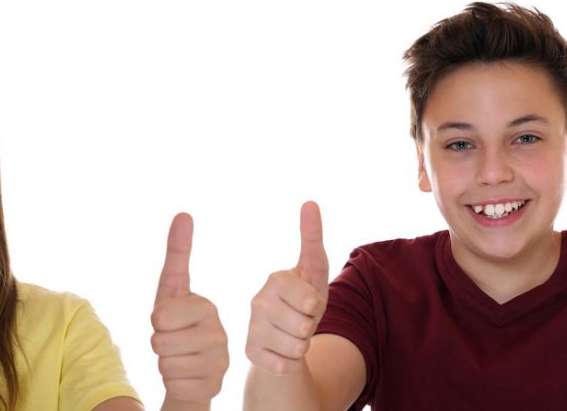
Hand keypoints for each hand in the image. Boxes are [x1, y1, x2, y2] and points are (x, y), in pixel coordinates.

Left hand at [151, 213, 228, 403]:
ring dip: (163, 363)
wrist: (192, 369)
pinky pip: (172, 384)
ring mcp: (219, 362)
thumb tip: (184, 213)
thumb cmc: (176, 325)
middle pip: (158, 341)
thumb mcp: (171, 289)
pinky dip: (172, 382)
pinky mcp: (213, 386)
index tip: (170, 320)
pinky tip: (186, 376)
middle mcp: (219, 333)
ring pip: (164, 364)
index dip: (156, 321)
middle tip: (173, 341)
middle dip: (157, 343)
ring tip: (180, 358)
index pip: (159, 316)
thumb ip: (177, 253)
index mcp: (207, 307)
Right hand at [245, 201, 329, 374]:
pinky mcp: (250, 353)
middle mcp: (257, 302)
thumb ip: (312, 238)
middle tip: (302, 322)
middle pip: (303, 326)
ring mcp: (252, 328)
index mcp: (275, 280)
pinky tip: (282, 353)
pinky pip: (284, 366)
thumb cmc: (304, 301)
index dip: (316, 307)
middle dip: (311, 329)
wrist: (286, 337)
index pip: (308, 300)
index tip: (310, 303)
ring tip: (294, 337)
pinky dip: (290, 363)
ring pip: (295, 348)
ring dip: (303, 347)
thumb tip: (310, 202)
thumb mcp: (315, 272)